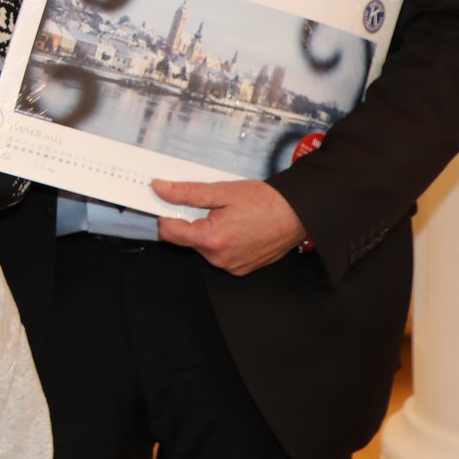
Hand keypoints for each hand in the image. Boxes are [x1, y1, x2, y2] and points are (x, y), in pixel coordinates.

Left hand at [152, 178, 306, 275]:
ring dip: (208, 232)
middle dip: (192, 222)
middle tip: (212, 206)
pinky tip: (237, 228)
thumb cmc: (266, 202)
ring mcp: (231, 266)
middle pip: (186, 240)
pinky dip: (222, 241)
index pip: (169, 232)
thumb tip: (159, 188)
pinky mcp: (240, 269)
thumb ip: (186, 192)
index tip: (172, 203)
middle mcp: (219, 259)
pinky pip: (219, 254)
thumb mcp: (222, 192)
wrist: (299, 214)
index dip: (167, 215)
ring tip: (229, 216)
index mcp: (211, 240)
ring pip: (203, 247)